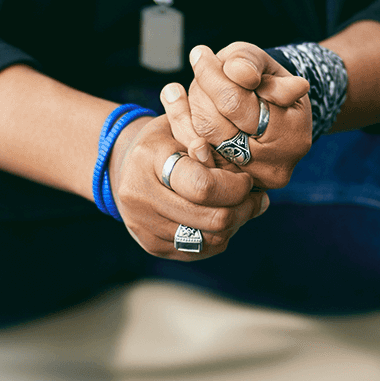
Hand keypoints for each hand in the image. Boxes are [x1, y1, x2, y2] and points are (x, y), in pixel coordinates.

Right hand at [107, 101, 268, 260]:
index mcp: (149, 159)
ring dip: (234, 225)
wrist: (124, 166)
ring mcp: (142, 225)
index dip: (235, 187)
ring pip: (209, 239)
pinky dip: (218, 238)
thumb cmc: (165, 142)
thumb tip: (245, 180)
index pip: (202, 186)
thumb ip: (213, 148)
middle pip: (210, 219)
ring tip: (241, 207)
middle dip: (243, 209)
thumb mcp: (185, 129)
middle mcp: (140, 196)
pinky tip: (220, 219)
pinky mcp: (150, 245)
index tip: (247, 180)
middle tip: (255, 198)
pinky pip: (199, 251)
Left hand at [172, 43, 312, 188]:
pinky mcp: (226, 185)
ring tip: (195, 85)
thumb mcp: (262, 63)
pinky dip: (181, 126)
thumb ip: (250, 62)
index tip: (199, 53)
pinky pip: (193, 156)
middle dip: (201, 93)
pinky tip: (174, 99)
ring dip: (189, 109)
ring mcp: (250, 180)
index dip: (213, 77)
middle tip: (200, 68)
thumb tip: (238, 72)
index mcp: (292, 132)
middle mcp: (275, 164)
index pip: (235, 103)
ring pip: (200, 141)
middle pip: (214, 126)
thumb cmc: (264, 81)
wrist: (267, 114)